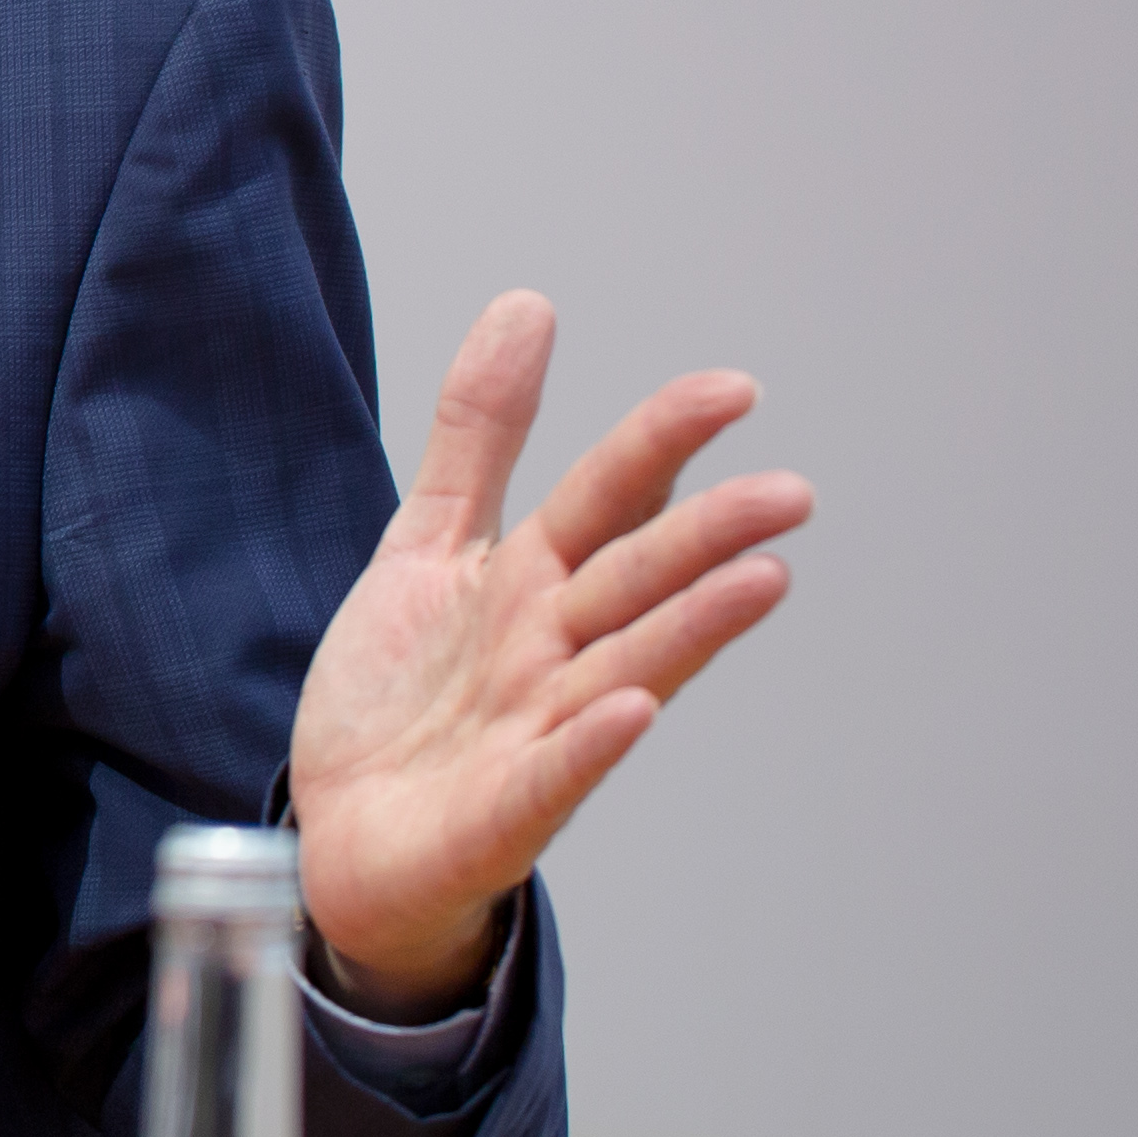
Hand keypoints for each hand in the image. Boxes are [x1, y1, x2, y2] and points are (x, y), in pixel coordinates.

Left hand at [289, 291, 813, 1010]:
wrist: (345, 833)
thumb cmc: (406, 695)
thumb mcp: (428, 540)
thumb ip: (482, 433)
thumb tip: (530, 304)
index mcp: (535, 581)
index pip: (612, 499)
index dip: (663, 443)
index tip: (731, 388)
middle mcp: (556, 650)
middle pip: (638, 577)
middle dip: (711, 533)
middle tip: (792, 490)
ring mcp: (541, 730)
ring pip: (629, 665)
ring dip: (694, 625)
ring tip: (765, 578)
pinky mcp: (508, 808)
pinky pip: (557, 772)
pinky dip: (594, 741)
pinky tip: (634, 708)